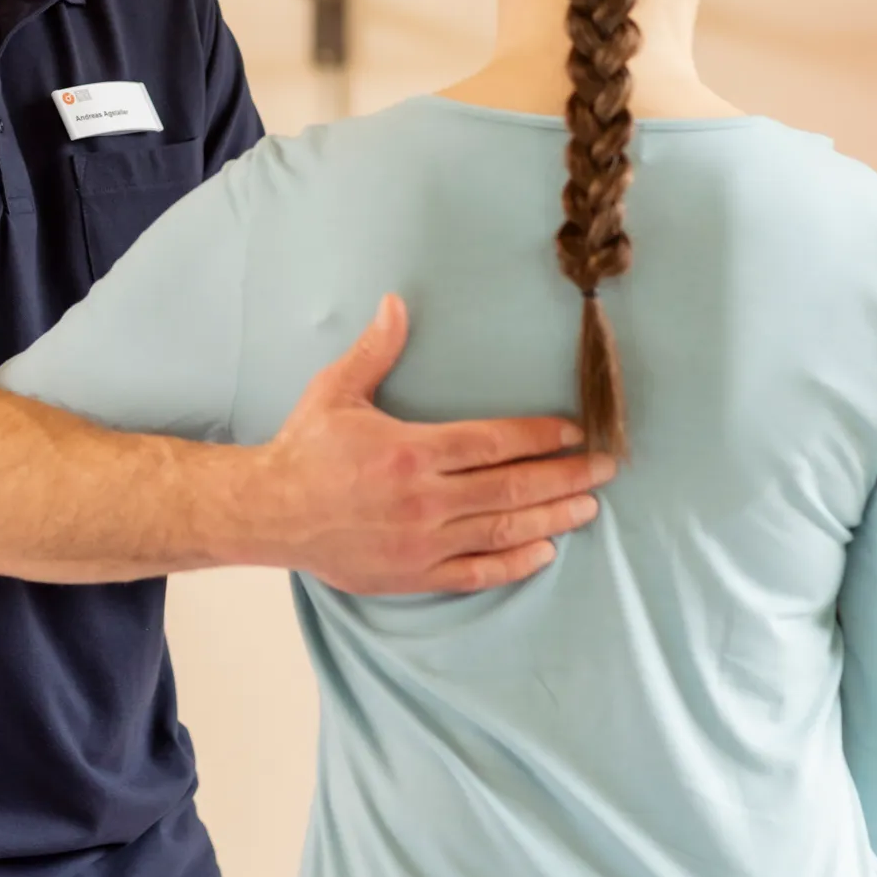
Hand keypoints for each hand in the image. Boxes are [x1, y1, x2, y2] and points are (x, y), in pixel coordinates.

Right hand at [249, 295, 614, 594]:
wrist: (270, 513)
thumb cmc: (305, 449)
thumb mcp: (335, 391)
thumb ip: (374, 350)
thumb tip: (396, 302)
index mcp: (411, 450)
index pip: (494, 442)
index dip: (539, 436)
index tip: (574, 431)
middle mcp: (425, 499)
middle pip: (512, 486)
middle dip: (566, 476)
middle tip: (606, 468)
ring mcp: (423, 541)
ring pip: (503, 529)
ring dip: (553, 517)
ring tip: (589, 507)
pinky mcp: (415, 574)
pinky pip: (477, 572)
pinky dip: (514, 563)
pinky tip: (544, 551)